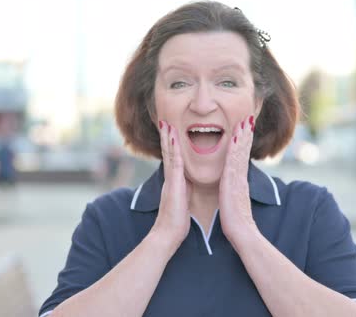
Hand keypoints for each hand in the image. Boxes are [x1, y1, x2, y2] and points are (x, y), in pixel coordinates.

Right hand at [149, 121, 190, 251]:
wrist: (167, 234)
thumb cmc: (177, 222)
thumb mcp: (183, 202)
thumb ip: (184, 192)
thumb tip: (189, 185)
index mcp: (174, 182)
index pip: (174, 159)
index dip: (173, 145)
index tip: (173, 132)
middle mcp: (170, 178)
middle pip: (169, 152)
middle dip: (167, 136)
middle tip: (166, 120)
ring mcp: (171, 179)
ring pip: (170, 153)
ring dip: (168, 137)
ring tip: (168, 122)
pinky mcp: (173, 183)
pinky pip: (175, 161)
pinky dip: (174, 148)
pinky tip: (174, 136)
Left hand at [219, 115, 258, 246]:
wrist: (242, 233)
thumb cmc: (236, 223)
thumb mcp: (234, 204)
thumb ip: (235, 195)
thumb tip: (235, 192)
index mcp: (239, 182)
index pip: (241, 159)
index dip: (243, 144)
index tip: (244, 131)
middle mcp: (240, 178)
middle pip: (243, 152)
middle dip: (245, 135)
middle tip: (247, 119)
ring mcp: (238, 179)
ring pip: (240, 153)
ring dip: (242, 136)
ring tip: (244, 122)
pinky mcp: (234, 182)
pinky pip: (235, 161)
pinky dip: (237, 148)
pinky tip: (236, 137)